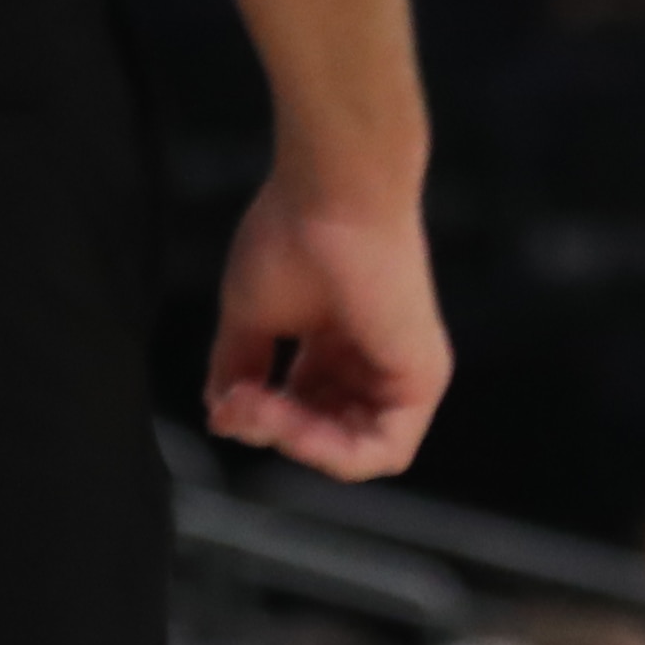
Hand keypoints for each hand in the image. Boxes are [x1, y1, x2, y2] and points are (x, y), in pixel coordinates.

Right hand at [202, 168, 452, 481]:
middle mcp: (374, 358)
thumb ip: (240, 371)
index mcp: (340, 340)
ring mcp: (402, 370)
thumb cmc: (295, 234)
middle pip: (324, 435)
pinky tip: (290, 421)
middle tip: (235, 403)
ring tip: (256, 403)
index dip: (261, 416)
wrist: (332, 193)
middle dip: (272, 431)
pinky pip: (379, 450)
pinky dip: (327, 449)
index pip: (304, 409)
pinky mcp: (421, 380)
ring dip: (291, 440)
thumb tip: (223, 416)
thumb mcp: (251, 317)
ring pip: (349, 451)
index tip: (226, 399)